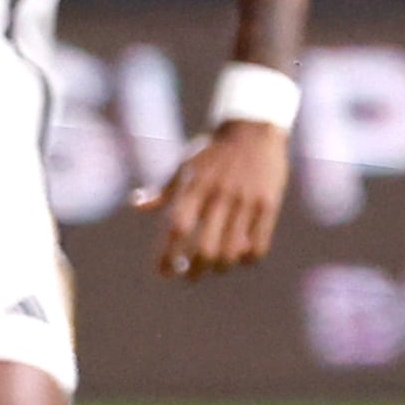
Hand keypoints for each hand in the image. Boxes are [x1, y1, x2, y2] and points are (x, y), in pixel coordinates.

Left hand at [133, 115, 291, 279]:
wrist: (253, 128)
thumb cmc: (213, 151)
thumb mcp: (186, 165)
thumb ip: (164, 190)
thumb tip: (136, 205)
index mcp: (195, 186)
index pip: (177, 229)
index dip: (168, 255)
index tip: (163, 273)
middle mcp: (219, 195)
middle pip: (205, 248)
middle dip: (195, 270)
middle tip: (191, 277)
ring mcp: (245, 201)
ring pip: (232, 251)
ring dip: (221, 268)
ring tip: (216, 268)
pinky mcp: (268, 204)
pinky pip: (259, 244)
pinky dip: (247, 259)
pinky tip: (241, 259)